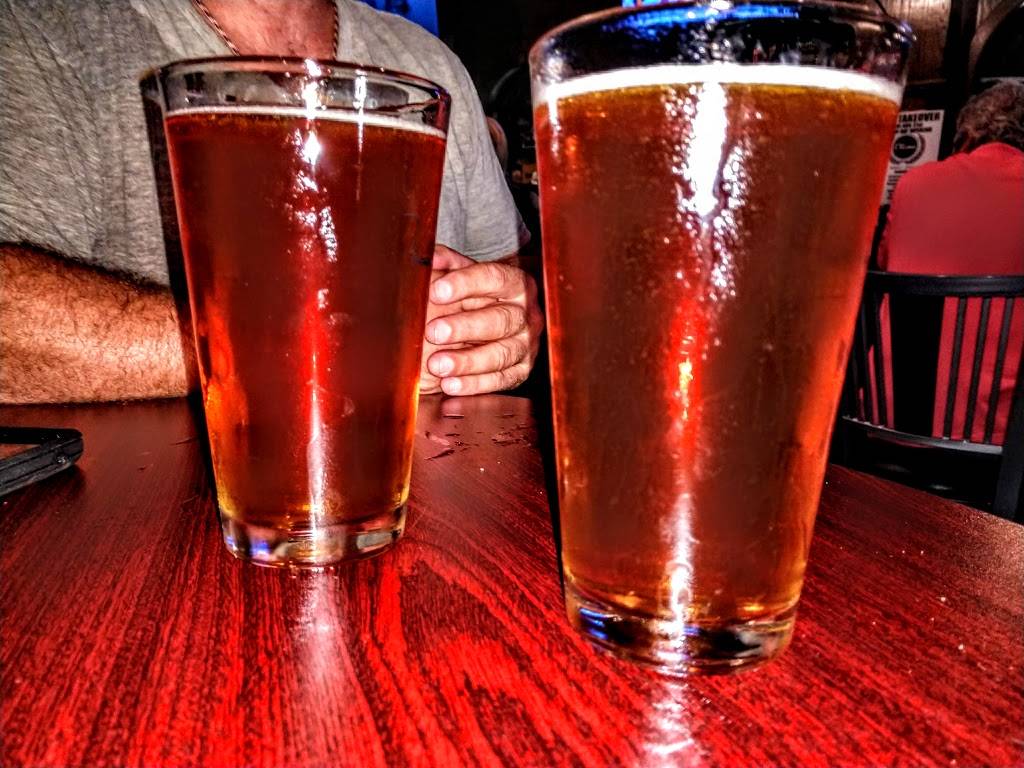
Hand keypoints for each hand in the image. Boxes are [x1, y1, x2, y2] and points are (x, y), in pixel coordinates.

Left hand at [420, 245, 543, 396]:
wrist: (495, 320)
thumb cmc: (476, 295)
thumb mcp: (463, 274)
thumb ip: (447, 263)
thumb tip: (429, 257)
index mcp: (516, 283)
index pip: (494, 278)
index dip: (465, 284)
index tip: (436, 291)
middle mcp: (527, 314)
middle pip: (500, 320)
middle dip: (465, 327)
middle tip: (433, 332)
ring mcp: (527, 344)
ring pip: (501, 354)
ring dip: (468, 361)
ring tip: (437, 365)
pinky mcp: (522, 371)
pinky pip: (501, 380)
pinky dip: (475, 385)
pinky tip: (450, 385)